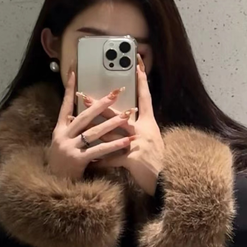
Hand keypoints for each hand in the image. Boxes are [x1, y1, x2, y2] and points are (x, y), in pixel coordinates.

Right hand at [46, 63, 136, 180]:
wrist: (53, 186)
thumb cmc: (61, 166)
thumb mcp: (61, 145)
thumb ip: (70, 131)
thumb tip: (78, 116)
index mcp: (59, 130)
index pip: (64, 106)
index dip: (68, 90)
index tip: (74, 73)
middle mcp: (63, 136)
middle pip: (84, 116)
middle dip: (102, 103)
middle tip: (117, 92)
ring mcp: (69, 148)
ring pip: (94, 132)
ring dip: (112, 123)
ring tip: (128, 115)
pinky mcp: (77, 160)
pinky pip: (99, 150)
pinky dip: (113, 145)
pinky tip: (126, 142)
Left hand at [88, 54, 164, 195]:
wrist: (167, 181)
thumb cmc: (159, 162)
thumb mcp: (153, 142)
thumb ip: (140, 132)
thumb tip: (128, 121)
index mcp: (149, 125)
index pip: (145, 99)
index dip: (142, 82)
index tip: (137, 66)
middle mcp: (143, 131)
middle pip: (119, 114)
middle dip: (101, 105)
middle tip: (85, 96)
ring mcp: (137, 145)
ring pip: (111, 134)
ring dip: (94, 129)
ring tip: (80, 124)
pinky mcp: (132, 160)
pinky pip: (112, 159)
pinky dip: (102, 161)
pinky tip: (90, 161)